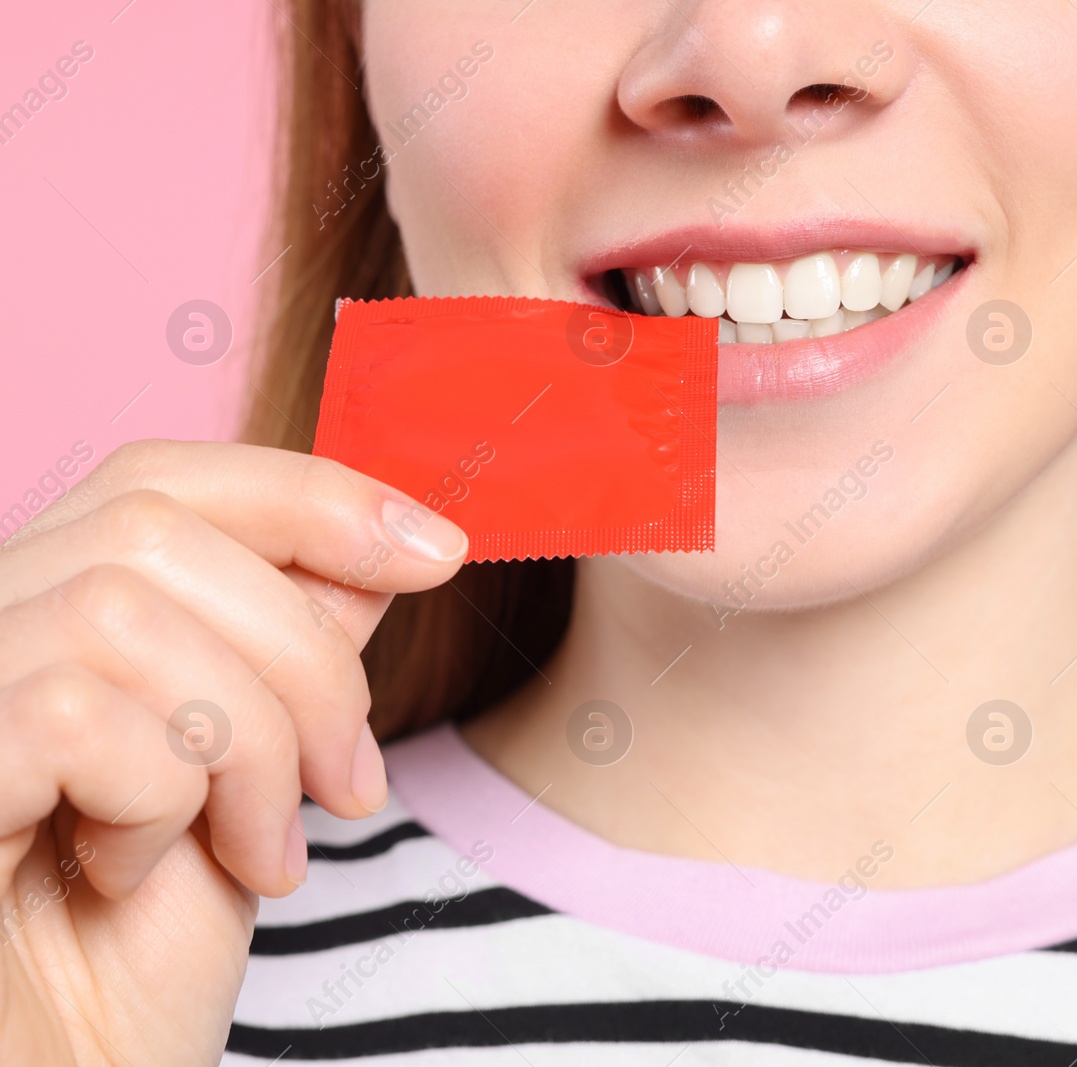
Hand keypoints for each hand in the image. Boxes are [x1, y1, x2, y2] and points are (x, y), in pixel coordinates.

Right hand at [0, 440, 467, 1064]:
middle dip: (303, 655)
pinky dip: (159, 794)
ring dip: (249, 740)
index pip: (160, 478)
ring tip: (261, 851)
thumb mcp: (247, 782)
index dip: (309, 494)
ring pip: (124, 609)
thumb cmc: (131, 966)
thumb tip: (378, 547)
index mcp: (34, 617)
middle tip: (350, 786)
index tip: (440, 550)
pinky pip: (75, 711)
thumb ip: (285, 652)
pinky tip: (134, 876)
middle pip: (157, 528)